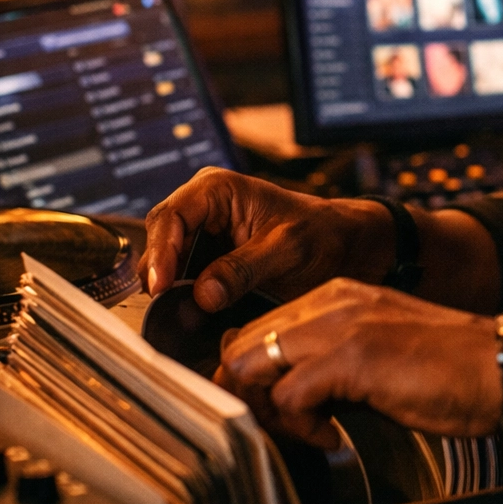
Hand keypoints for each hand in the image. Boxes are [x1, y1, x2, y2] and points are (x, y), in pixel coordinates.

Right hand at [143, 168, 392, 311]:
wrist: (343, 246)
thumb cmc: (321, 234)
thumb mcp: (287, 250)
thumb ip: (244, 269)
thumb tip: (203, 294)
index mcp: (217, 188)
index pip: (171, 216)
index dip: (160, 252)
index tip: (160, 286)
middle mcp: (203, 207)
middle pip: (160, 239)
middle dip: (158, 272)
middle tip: (162, 306)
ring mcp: (203, 234)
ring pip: (167, 262)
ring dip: (168, 288)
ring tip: (173, 315)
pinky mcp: (208, 260)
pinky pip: (183, 278)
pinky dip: (182, 296)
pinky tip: (186, 315)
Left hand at [215, 278, 502, 447]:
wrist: (501, 367)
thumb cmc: (450, 369)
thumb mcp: (377, 352)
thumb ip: (330, 363)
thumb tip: (287, 395)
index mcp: (338, 295)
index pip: (258, 329)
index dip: (254, 376)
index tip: (278, 408)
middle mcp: (332, 301)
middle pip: (243, 345)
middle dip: (251, 394)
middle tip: (285, 424)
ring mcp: (339, 325)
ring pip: (251, 365)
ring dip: (270, 410)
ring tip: (308, 429)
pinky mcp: (352, 356)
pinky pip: (288, 396)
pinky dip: (300, 427)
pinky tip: (332, 434)